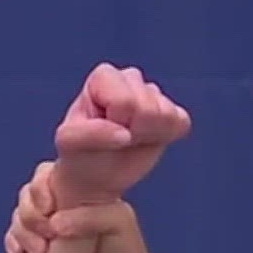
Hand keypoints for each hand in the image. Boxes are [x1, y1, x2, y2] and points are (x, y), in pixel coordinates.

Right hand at [4, 162, 168, 252]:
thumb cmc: (125, 250)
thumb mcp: (118, 222)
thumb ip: (90, 216)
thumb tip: (54, 223)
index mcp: (81, 190)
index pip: (48, 174)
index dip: (40, 187)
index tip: (48, 206)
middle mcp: (62, 205)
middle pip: (28, 195)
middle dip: (30, 213)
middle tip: (46, 233)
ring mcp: (48, 226)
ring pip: (19, 217)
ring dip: (22, 232)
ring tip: (39, 251)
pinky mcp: (38, 246)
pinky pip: (14, 237)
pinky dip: (13, 243)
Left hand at [50, 64, 191, 208]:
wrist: (96, 175)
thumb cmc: (81, 153)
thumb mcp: (70, 143)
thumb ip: (90, 134)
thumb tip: (126, 135)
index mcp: (103, 77)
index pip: (125, 101)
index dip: (115, 123)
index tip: (100, 130)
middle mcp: (130, 78)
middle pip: (148, 108)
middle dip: (132, 131)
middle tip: (115, 138)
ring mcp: (152, 93)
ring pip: (166, 115)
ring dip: (147, 136)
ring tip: (127, 139)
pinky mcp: (171, 110)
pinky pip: (182, 122)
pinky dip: (165, 138)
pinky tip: (146, 139)